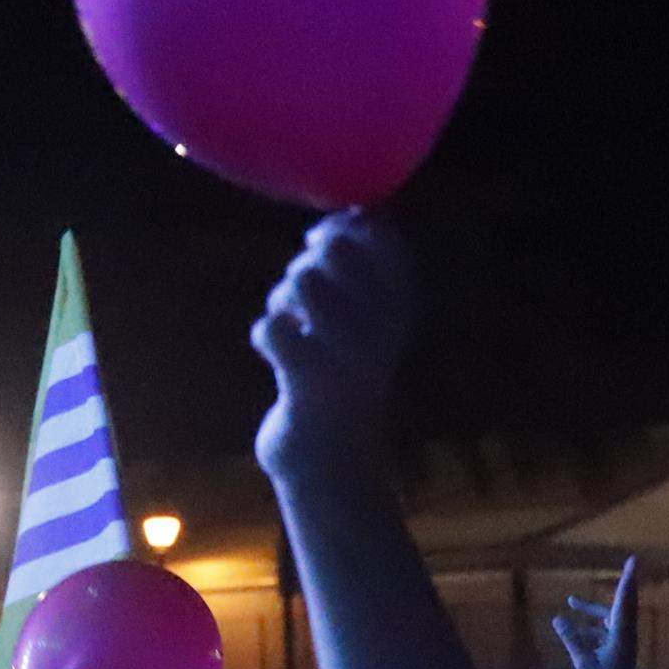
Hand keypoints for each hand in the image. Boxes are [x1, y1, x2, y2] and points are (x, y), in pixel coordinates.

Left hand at [251, 211, 414, 488]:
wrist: (332, 457)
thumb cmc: (341, 375)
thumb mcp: (364, 314)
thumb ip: (358, 262)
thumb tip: (354, 210)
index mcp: (402, 303)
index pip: (377, 233)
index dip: (341, 232)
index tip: (327, 260)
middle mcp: (384, 324)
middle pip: (330, 249)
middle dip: (304, 265)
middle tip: (305, 304)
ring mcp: (349, 353)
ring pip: (300, 280)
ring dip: (283, 302)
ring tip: (294, 330)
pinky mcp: (311, 381)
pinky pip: (270, 326)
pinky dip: (266, 337)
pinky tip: (279, 359)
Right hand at [552, 558, 668, 668]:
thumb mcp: (583, 664)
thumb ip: (572, 640)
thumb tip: (558, 618)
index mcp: (620, 636)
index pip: (623, 603)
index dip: (627, 581)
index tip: (633, 562)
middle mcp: (625, 636)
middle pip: (623, 605)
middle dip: (623, 585)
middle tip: (630, 565)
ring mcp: (622, 645)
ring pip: (612, 619)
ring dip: (594, 610)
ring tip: (572, 602)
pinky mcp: (617, 653)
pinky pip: (607, 631)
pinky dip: (593, 626)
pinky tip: (575, 632)